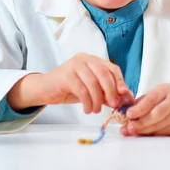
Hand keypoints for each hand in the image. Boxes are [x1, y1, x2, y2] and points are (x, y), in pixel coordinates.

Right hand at [9, 53, 133, 113]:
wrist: (45, 89)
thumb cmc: (69, 88)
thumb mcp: (91, 90)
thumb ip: (106, 93)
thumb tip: (125, 100)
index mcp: (93, 60)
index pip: (112, 68)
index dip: (120, 82)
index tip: (124, 96)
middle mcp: (84, 59)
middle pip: (104, 74)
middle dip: (111, 92)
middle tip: (112, 105)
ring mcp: (74, 65)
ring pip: (93, 83)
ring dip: (97, 100)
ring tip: (95, 110)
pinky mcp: (66, 76)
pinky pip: (82, 90)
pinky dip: (87, 102)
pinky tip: (87, 109)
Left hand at [120, 84, 169, 135]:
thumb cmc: (167, 99)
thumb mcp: (156, 94)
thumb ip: (141, 101)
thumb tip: (123, 110)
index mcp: (165, 90)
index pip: (152, 99)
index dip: (140, 108)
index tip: (129, 114)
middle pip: (157, 114)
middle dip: (142, 122)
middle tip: (129, 126)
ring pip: (158, 125)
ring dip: (143, 130)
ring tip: (130, 131)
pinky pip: (161, 132)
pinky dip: (149, 134)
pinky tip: (140, 134)